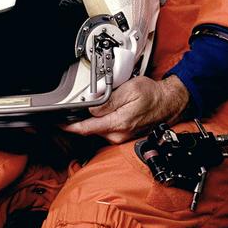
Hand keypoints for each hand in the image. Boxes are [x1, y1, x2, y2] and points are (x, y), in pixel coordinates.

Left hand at [64, 75, 191, 143]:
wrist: (169, 102)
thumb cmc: (152, 95)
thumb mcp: (129, 90)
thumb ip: (108, 100)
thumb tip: (90, 107)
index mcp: (118, 123)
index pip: (86, 129)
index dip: (69, 126)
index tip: (58, 123)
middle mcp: (119, 134)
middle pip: (89, 129)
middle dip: (80, 120)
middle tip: (74, 107)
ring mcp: (121, 137)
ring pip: (97, 129)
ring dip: (91, 120)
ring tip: (94, 106)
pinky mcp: (123, 136)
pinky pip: (106, 129)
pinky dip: (100, 122)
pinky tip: (103, 112)